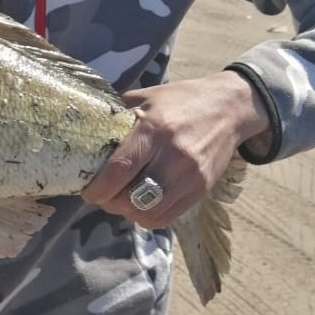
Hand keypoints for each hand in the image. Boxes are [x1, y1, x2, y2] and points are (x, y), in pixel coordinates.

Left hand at [81, 71, 269, 226]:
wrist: (228, 108)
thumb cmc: (179, 99)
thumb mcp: (145, 97)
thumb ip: (118, 114)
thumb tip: (86, 127)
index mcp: (154, 129)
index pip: (121, 169)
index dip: (98, 187)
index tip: (86, 191)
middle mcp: (174, 156)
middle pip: (133, 197)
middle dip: (109, 202)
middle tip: (100, 194)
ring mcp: (191, 177)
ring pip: (150, 213)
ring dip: (128, 212)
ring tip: (118, 199)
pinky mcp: (202, 190)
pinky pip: (168, 217)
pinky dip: (148, 216)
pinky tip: (139, 202)